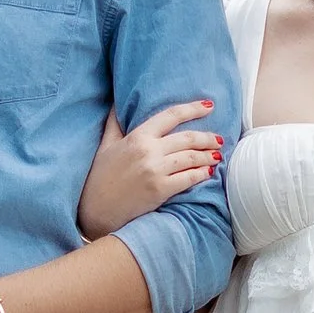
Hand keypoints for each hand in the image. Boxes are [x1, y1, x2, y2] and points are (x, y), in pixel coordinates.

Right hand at [78, 98, 221, 235]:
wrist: (94, 210)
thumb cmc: (99, 177)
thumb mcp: (105, 145)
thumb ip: (114, 123)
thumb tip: (116, 102)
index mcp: (137, 137)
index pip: (171, 116)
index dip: (193, 108)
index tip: (209, 106)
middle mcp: (148, 151)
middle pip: (187, 138)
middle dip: (207, 138)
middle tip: (218, 139)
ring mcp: (155, 171)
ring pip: (191, 158)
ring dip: (208, 156)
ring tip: (217, 155)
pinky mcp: (160, 190)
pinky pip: (188, 178)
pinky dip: (201, 174)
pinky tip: (208, 172)